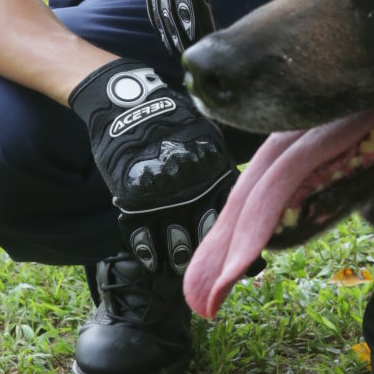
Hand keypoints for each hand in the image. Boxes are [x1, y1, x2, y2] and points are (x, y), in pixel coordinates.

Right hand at [69, 58, 236, 271]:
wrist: (134, 107)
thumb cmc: (177, 124)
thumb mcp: (210, 142)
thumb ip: (223, 172)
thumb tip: (241, 199)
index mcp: (214, 177)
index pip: (228, 219)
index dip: (232, 242)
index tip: (238, 260)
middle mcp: (191, 193)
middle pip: (202, 240)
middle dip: (203, 257)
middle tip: (202, 265)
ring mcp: (161, 201)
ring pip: (174, 247)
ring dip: (176, 260)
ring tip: (177, 265)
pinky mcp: (132, 203)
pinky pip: (141, 239)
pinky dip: (147, 253)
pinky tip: (152, 260)